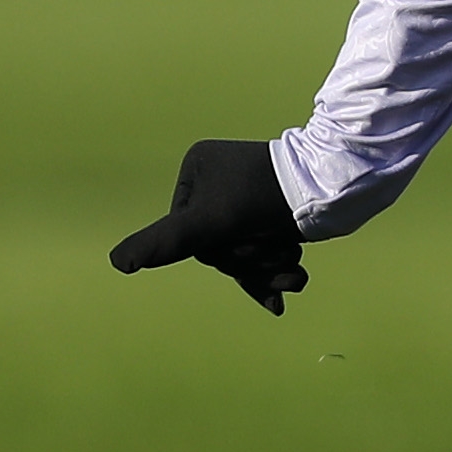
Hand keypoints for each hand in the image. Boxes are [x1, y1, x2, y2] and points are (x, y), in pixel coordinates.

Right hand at [110, 137, 308, 312]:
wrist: (335, 190)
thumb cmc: (268, 199)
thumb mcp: (210, 223)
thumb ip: (164, 243)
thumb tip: (116, 262)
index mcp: (197, 167)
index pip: (189, 233)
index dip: (217, 251)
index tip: (242, 239)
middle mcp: (220, 178)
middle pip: (218, 245)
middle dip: (249, 262)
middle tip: (277, 253)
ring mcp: (249, 195)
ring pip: (244, 253)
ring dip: (268, 269)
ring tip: (294, 270)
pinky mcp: (276, 211)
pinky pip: (263, 251)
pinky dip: (277, 271)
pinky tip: (293, 284)